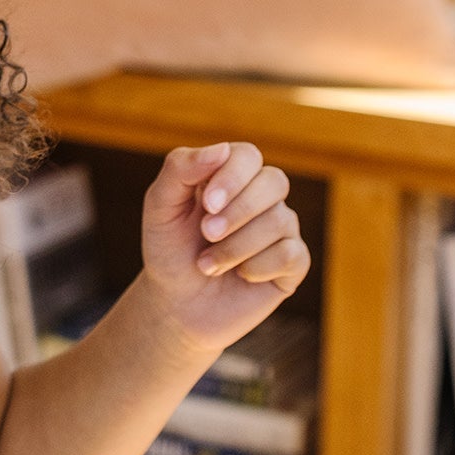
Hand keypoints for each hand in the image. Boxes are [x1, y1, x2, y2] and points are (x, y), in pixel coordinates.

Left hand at [138, 142, 309, 353]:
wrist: (175, 306)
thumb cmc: (169, 252)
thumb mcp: (161, 207)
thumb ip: (180, 170)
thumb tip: (221, 149)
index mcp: (231, 177)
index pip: (247, 156)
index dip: (232, 176)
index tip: (207, 204)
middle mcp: (262, 197)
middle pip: (274, 181)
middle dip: (238, 211)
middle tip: (206, 234)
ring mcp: (281, 229)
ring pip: (281, 221)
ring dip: (236, 247)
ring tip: (207, 265)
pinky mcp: (293, 262)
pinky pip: (290, 254)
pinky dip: (256, 268)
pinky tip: (239, 277)